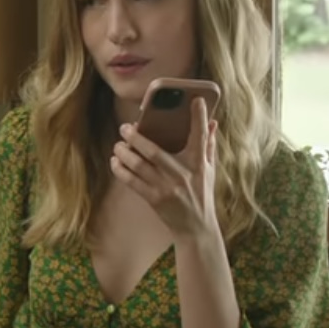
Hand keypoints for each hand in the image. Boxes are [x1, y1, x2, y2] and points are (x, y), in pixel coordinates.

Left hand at [110, 96, 219, 239]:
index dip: (198, 118)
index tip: (195, 100)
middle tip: (126, 127)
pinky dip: (121, 170)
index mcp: (198, 164)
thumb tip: (213, 122)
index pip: (200, 136)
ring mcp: (167, 188)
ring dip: (124, 153)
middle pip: (155, 151)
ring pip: (139, 166)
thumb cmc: (202, 194)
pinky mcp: (154, 199)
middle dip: (137, 137)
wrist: (197, 227)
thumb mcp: (209, 170)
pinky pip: (132, 182)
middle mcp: (182, 174)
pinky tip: (115, 162)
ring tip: (118, 144)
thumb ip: (209, 145)